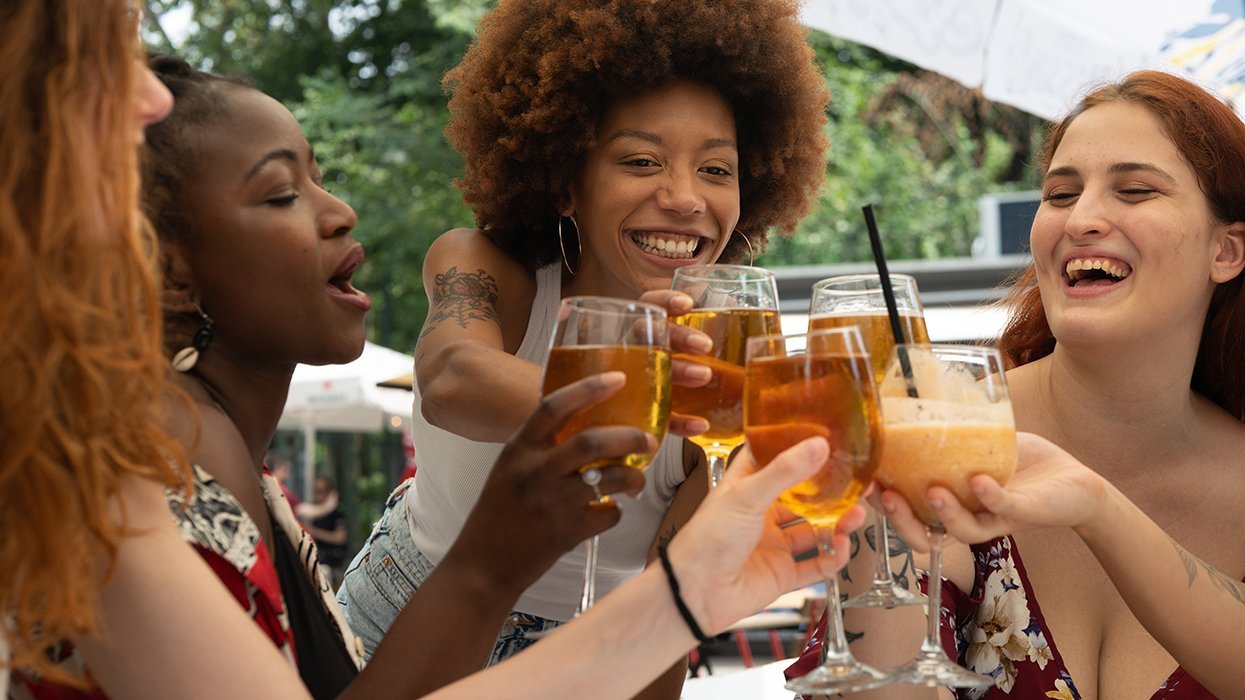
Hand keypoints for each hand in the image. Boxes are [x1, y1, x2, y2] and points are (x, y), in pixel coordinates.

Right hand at [452, 371, 649, 595]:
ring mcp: (553, 503)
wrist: (484, 563)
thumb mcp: (511, 467)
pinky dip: (616, 512)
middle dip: (630, 437)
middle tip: (648, 440)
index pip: (554, 406)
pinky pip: (609, 514)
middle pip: (592, 441)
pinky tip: (609, 511)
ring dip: (633, 478)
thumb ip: (541, 447)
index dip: (589, 389)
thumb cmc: (500, 512)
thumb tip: (589, 425)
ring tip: (637, 481)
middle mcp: (535, 472)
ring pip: (610, 478)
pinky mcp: (568, 532)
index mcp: (519, 449)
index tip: (618, 379)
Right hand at [638, 289, 712, 437]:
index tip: (688, 304)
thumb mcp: (691, 353)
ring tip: (704, 375)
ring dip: (678, 371)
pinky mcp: (638, 416)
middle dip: (678, 336)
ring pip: (649, 372)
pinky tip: (701, 425)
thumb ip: (718, 342)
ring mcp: (633, 383)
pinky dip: (679, 422)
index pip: (649, 305)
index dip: (665, 300)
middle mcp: (635, 351)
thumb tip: (776, 339)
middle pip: (649, 334)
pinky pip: (657, 417)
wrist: (628, 428)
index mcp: (646, 330)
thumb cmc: (678, 375)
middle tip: (704, 345)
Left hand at [666, 438, 867, 633]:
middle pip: (804, 499)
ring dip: (838, 524)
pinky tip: (842, 548)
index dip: (798, 450)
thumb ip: (784, 472)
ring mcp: (774, 545)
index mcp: (747, 489)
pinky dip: (833, 558)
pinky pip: (816, 566)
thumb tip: (817, 445)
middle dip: (830, 493)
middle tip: (856, 483)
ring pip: (815, 531)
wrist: (694, 592)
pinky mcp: (782, 574)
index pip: (775, 461)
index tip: (827, 437)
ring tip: (856, 516)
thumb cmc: (706, 539)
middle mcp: (762, 515)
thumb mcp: (746, 496)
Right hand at [877, 431, 1110, 549]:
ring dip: (944, 514)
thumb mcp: (985, 445)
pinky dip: (989, 496)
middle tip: (887, 496)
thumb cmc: (1028, 465)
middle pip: (925, 535)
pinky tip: (979, 480)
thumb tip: (921, 395)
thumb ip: (957, 432)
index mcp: (953, 505)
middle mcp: (970, 518)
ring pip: (962, 531)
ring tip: (933, 491)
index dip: (882, 506)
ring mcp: (997, 519)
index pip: (909, 513)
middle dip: (901, 520)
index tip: (864, 484)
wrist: (1077, 484)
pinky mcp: (1025, 513)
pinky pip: (1002, 509)